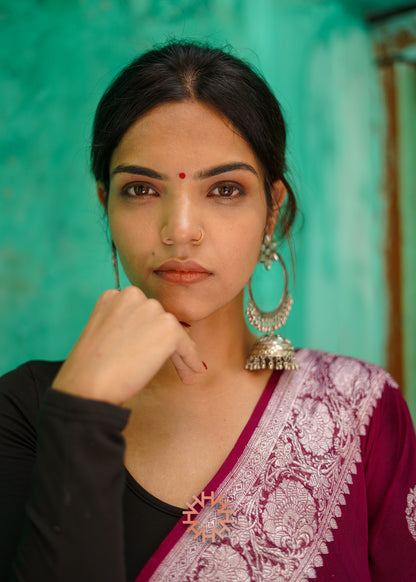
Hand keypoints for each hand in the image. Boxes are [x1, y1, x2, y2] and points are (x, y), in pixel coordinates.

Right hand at [52, 286, 204, 404]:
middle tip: (169, 363)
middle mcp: (133, 296)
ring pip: (174, 331)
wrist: (88, 385)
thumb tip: (154, 335)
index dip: (149, 332)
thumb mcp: (105, 335)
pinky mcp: (167, 327)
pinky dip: (190, 359)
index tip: (151, 349)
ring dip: (178, 353)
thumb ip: (127, 326)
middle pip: (159, 318)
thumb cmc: (91, 369)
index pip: (141, 311)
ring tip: (184, 373)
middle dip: (164, 341)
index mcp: (114, 295)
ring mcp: (151, 310)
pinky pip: (186, 344)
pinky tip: (192, 370)